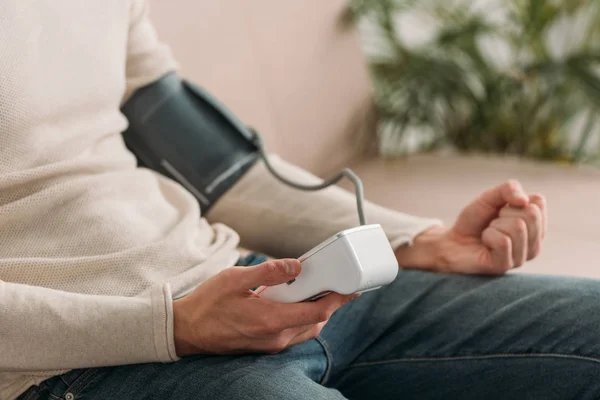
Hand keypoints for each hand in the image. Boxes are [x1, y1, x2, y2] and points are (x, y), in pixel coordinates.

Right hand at [172, 259, 357, 355]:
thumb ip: (269, 271)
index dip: (338, 300)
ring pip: (306, 329)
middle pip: (316, 321)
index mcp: (271, 320)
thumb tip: (297, 266)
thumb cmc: (207, 304)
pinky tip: (290, 302)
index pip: (317, 311)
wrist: (186, 331)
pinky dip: (300, 318)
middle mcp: (275, 338)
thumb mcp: (235, 279)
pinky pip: (293, 334)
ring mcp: (270, 345)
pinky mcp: (265, 346)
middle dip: (328, 303)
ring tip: (310, 290)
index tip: (351, 290)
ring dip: (315, 312)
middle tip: (330, 283)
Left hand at [396, 180, 546, 274]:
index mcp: (536, 225)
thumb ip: (508, 189)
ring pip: (518, 227)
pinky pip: (504, 241)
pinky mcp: (506, 265)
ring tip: (488, 233)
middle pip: (531, 214)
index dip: (513, 200)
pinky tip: (485, 243)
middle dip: (504, 213)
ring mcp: (522, 257)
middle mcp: (534, 243)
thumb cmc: (474, 222)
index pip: (538, 202)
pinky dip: (488, 236)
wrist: (452, 242)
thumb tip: (524, 200)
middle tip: (492, 223)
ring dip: (494, 225)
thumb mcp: (489, 197)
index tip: (501, 210)